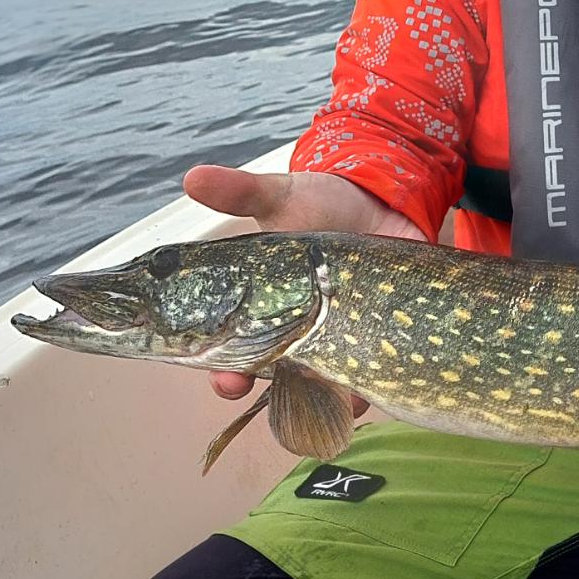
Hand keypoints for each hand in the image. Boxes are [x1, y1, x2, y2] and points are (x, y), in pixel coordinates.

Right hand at [183, 164, 422, 400]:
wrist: (385, 201)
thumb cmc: (323, 204)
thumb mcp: (282, 196)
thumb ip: (239, 192)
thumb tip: (193, 176)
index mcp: (259, 306)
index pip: (230, 351)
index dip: (226, 372)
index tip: (227, 381)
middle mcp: (292, 333)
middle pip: (272, 378)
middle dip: (270, 393)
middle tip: (277, 396)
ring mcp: (333, 341)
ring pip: (318, 389)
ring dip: (321, 402)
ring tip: (327, 399)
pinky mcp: (373, 340)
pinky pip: (365, 379)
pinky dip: (364, 391)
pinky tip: (364, 392)